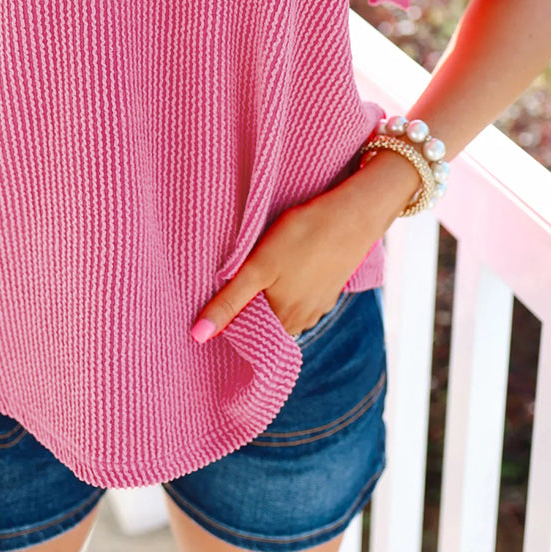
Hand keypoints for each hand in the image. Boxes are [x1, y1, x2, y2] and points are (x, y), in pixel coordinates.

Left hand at [190, 180, 380, 340]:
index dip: (231, 317)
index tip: (221, 296)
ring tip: (262, 270)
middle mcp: (303, 320)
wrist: (352, 215)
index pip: (247, 333)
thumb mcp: (257, 268)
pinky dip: (292, 286)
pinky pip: (303, 296)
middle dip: (251, 306)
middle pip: (267, 322)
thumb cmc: (301, 237)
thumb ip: (229, 303)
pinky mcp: (331, 287)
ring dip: (272, 295)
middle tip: (239, 277)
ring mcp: (320, 305)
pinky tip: (289, 265)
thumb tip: (198, 336)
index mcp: (282, 321)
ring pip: (285, 309)